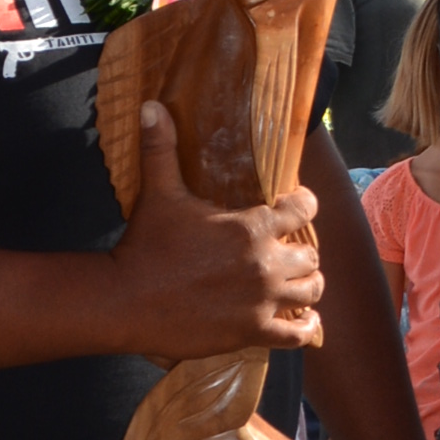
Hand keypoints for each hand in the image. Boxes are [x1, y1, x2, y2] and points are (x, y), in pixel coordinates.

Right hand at [108, 100, 321, 357]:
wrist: (126, 300)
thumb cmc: (146, 245)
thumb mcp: (158, 193)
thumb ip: (160, 148)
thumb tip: (151, 105)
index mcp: (252, 227)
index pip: (303, 209)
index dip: (303, 204)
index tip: (296, 205)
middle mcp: (266, 264)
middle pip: (311, 256)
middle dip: (301, 251)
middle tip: (286, 250)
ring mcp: (263, 302)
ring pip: (313, 292)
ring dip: (307, 286)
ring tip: (296, 283)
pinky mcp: (253, 332)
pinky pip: (299, 334)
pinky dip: (305, 327)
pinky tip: (302, 321)